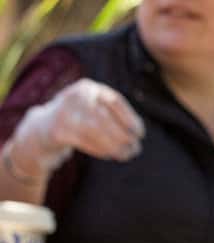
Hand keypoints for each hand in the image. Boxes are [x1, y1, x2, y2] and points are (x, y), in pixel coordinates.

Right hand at [8, 79, 143, 178]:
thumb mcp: (95, 109)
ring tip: (126, 154)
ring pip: (95, 131)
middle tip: (136, 149)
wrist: (43, 127)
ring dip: (114, 146)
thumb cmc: (79, 118)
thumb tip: (136, 133)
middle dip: (123, 136)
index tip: (140, 133)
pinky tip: (109, 154)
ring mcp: (64, 112)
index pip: (115, 101)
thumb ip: (113, 115)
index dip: (130, 118)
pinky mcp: (57, 130)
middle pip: (105, 118)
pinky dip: (100, 149)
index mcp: (88, 87)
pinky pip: (84, 142)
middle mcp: (74, 96)